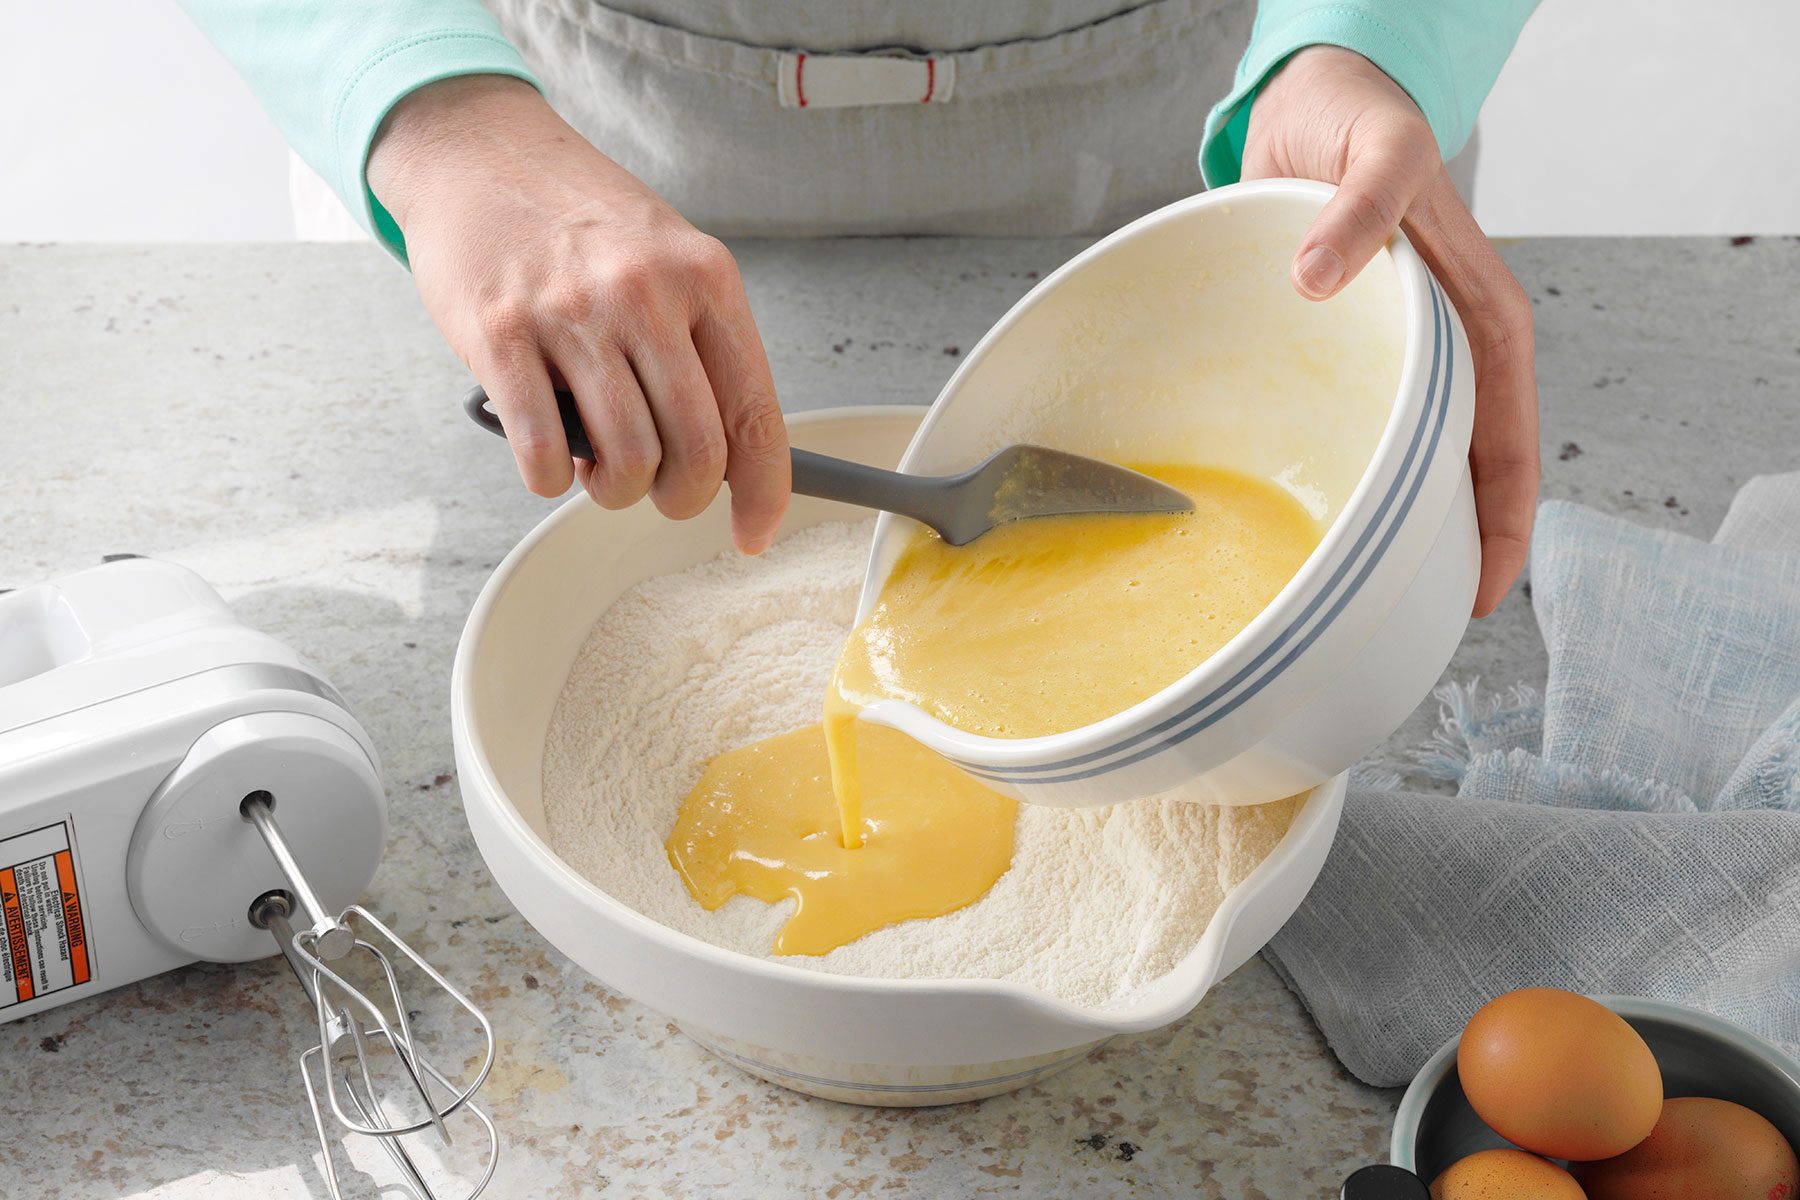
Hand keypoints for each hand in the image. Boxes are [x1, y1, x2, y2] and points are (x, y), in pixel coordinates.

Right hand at [368, 75, 788, 552]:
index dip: (764, 491)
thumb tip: (729, 453)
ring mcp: (572, 314)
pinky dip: (550, 476)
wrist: (479, 151)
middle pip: (696, 452)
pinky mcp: (502, 336)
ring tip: (600, 466)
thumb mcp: (669, 256)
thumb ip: (701, 344)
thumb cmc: (580, 216)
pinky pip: (544, 451)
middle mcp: (646, 294)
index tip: (754, 533)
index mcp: (705, 278)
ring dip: (614, 489)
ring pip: (625, 461)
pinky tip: (549, 454)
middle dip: (681, 498)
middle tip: (661, 493)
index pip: (755, 413)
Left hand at [1241, 46, 1538, 616]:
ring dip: (1400, 521)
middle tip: (1407, 620)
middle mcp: (1449, 350)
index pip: (1509, 446)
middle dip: (1448, 546)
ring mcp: (1401, 358)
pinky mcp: (1351, 354)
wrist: (1316, 103)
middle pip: (1465, 471)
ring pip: (1414, 459)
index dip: (1500, 527)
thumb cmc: (1359, 122)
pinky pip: (1360, 427)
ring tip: (1362, 594)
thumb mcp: (1377, 153)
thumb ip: (1358, 207)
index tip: (1480, 595)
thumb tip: (1320, 275)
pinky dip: (1350, 475)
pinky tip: (1315, 517)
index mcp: (1482, 322)